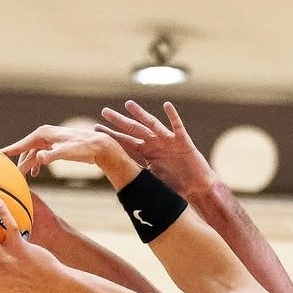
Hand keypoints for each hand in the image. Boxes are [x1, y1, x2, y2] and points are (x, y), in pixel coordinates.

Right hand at [1, 125, 140, 189]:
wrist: (99, 146)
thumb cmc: (83, 149)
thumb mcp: (66, 153)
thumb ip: (51, 156)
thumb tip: (38, 158)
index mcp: (42, 134)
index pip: (21, 145)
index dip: (8, 151)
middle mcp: (43, 135)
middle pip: (24, 151)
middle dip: (17, 163)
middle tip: (7, 176)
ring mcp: (48, 140)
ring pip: (31, 154)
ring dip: (26, 165)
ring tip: (20, 178)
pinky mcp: (54, 146)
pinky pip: (39, 155)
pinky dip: (35, 164)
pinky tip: (34, 174)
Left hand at [97, 100, 218, 198]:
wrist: (196, 187)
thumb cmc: (176, 186)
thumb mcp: (152, 181)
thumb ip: (139, 175)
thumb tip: (118, 181)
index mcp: (147, 153)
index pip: (126, 142)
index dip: (112, 136)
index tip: (96, 129)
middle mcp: (155, 144)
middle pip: (135, 130)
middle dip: (120, 121)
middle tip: (104, 112)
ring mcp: (168, 140)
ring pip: (152, 124)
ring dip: (141, 114)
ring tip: (128, 105)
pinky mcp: (183, 141)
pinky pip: (177, 126)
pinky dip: (173, 116)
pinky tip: (166, 105)